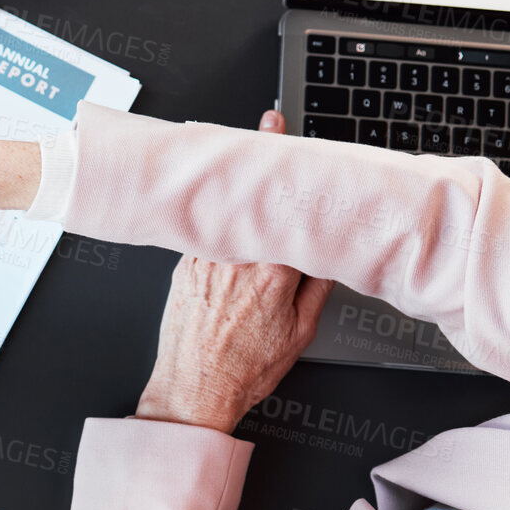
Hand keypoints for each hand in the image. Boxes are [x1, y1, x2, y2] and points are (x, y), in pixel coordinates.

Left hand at [134, 110, 331, 431]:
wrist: (193, 388)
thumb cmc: (244, 368)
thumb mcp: (301, 332)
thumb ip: (318, 286)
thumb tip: (327, 257)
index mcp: (274, 271)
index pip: (291, 212)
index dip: (298, 177)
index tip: (297, 144)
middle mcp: (236, 258)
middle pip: (255, 198)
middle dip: (263, 157)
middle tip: (269, 121)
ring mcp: (204, 259)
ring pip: (224, 208)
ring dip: (236, 182)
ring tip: (245, 151)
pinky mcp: (182, 265)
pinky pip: (203, 228)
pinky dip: (213, 211)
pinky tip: (220, 202)